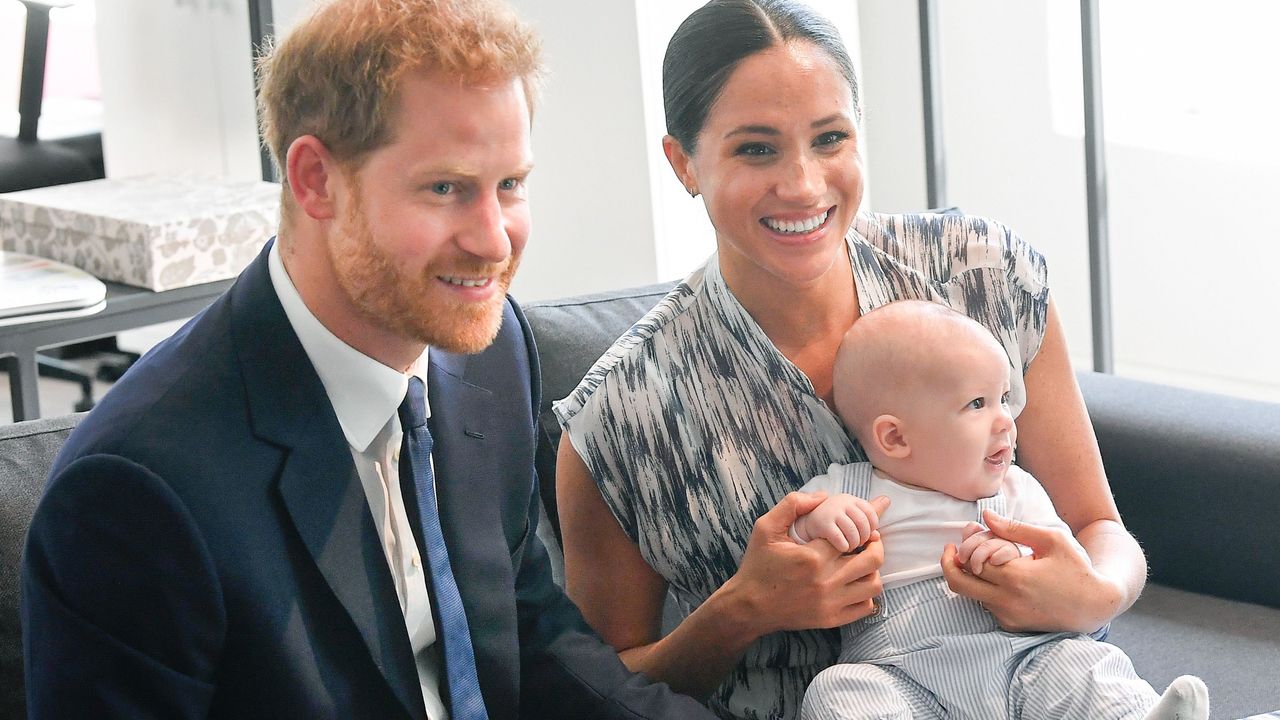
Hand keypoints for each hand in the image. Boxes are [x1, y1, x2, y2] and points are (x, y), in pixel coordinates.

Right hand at [727, 492, 889, 634]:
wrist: (749, 606)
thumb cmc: (758, 565)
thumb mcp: (765, 528)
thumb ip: (792, 505)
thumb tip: (823, 496)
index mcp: (812, 557)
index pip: (854, 535)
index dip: (863, 526)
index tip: (864, 524)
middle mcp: (826, 581)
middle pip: (873, 559)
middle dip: (875, 544)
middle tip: (868, 540)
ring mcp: (831, 603)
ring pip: (874, 584)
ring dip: (872, 570)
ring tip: (861, 562)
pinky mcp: (831, 619)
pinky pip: (866, 607)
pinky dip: (867, 594)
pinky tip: (855, 584)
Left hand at [941, 509, 1123, 632]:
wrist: (1095, 605)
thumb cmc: (1076, 568)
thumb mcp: (1051, 540)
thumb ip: (1015, 528)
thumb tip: (985, 516)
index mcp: (1016, 577)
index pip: (971, 561)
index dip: (964, 546)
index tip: (966, 534)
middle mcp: (1007, 600)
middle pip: (959, 583)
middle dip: (949, 565)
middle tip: (951, 551)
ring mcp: (1008, 616)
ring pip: (972, 595)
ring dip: (970, 577)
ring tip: (981, 559)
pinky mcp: (1012, 626)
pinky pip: (986, 606)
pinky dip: (984, 590)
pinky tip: (998, 577)